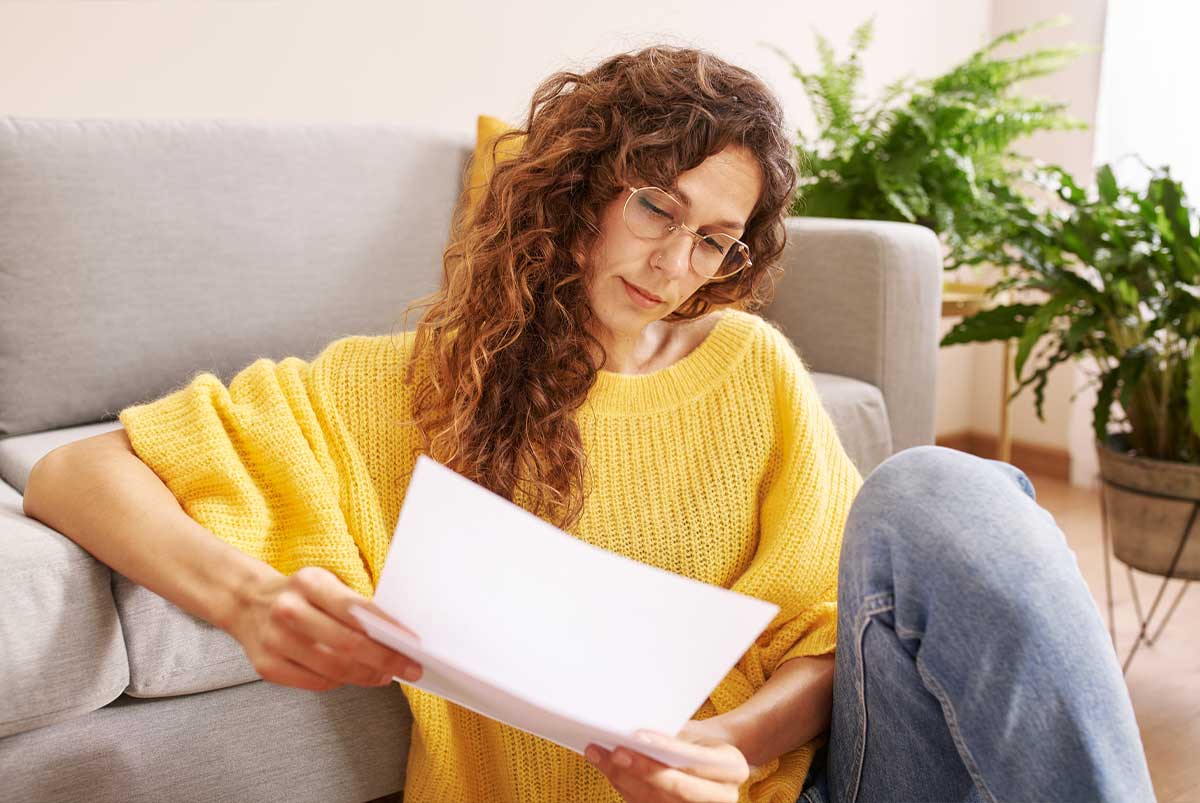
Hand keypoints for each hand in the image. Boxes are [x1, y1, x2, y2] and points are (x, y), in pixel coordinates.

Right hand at [226, 565, 422, 691]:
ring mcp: (275, 640)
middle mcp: (289, 610)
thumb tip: (394, 636)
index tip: (411, 643)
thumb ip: (354, 606)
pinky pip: (315, 682)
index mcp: (309, 583)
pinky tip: (353, 676)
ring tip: (385, 675)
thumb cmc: (299, 594)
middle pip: (347, 644)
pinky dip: (340, 682)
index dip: (387, 630)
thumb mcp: (325, 584)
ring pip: (333, 669)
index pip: (356, 610)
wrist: (247, 603)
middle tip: (408, 668)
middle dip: (385, 660)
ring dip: (366, 675)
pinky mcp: (267, 666)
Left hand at [585, 719, 749, 802]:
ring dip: (623, 779)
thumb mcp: (696, 732)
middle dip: (641, 769)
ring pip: (657, 801)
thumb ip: (675, 738)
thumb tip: (635, 733)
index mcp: (733, 767)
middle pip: (675, 788)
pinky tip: (608, 769)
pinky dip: (624, 787)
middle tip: (613, 751)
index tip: (638, 736)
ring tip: (600, 755)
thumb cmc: (699, 739)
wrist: (712, 757)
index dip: (667, 750)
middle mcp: (723, 796)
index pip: (694, 762)